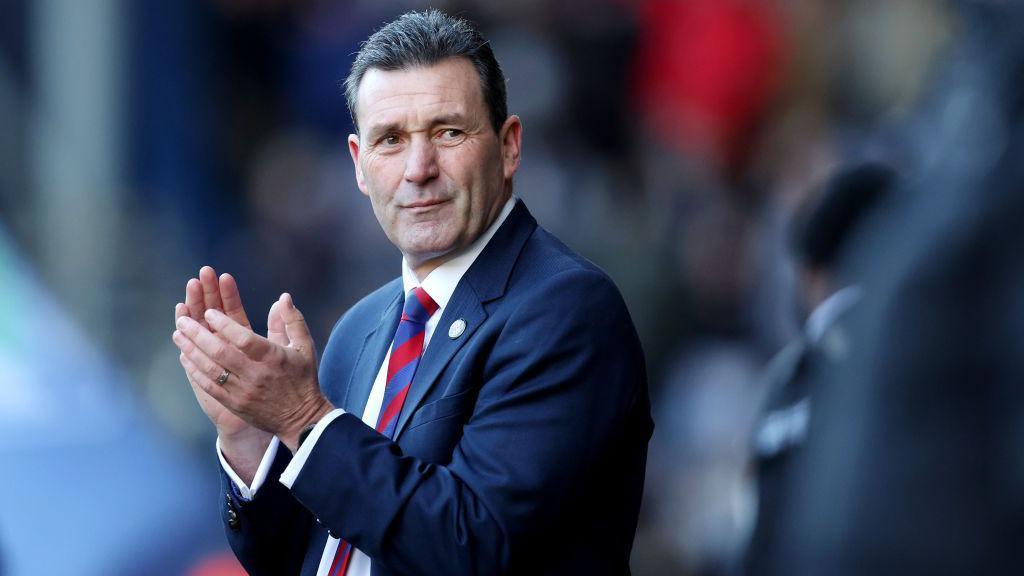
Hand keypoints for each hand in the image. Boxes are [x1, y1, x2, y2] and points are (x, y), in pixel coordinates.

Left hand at [174, 293, 332, 451]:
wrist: (301, 419)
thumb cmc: (303, 378)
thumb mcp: (304, 346)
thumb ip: (292, 320)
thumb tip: (283, 297)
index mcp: (274, 358)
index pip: (245, 339)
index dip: (225, 325)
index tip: (209, 312)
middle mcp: (256, 375)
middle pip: (221, 353)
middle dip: (198, 334)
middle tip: (183, 320)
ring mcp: (243, 391)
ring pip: (211, 369)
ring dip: (191, 350)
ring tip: (178, 334)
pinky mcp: (234, 404)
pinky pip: (209, 386)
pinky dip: (195, 370)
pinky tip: (184, 357)